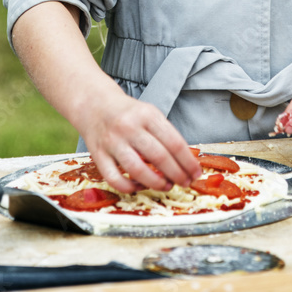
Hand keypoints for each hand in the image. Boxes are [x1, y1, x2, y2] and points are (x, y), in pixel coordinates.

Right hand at [78, 85, 201, 193]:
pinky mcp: (98, 154)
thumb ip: (165, 134)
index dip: (188, 161)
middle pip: (159, 156)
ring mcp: (112, 141)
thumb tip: (185, 161)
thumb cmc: (128, 113)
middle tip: (186, 182)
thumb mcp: (149, 114)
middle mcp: (129, 127)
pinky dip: (129, 187)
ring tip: (166, 185)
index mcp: (147, 115)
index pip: (174, 142)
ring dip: (156, 183)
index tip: (196, 172)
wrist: (95, 104)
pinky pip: (114, 178)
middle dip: (177, 174)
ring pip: (137, 170)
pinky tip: (139, 186)